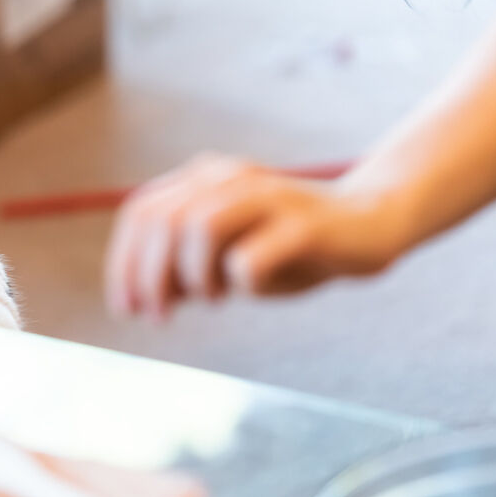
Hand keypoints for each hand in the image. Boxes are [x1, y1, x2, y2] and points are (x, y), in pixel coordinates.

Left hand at [104, 154, 407, 319]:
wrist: (372, 223)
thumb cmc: (290, 246)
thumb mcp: (228, 259)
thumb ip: (184, 270)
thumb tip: (137, 299)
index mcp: (205, 179)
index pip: (142, 213)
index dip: (123, 263)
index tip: (125, 309)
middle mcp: (231, 178)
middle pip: (164, 221)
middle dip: (149, 276)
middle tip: (158, 318)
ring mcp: (269, 197)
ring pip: (200, 227)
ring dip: (193, 275)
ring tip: (212, 299)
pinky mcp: (305, 225)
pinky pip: (250, 259)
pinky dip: (241, 283)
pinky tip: (254, 288)